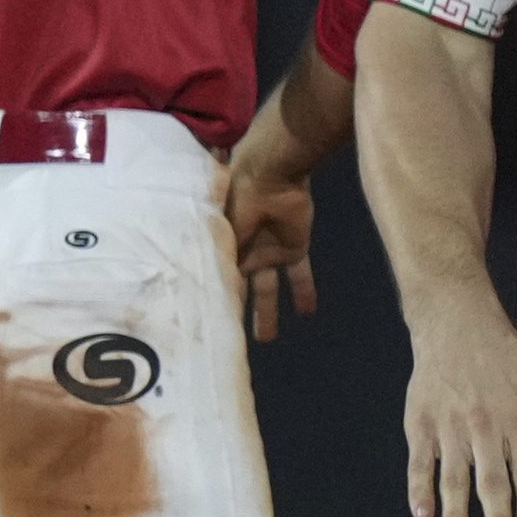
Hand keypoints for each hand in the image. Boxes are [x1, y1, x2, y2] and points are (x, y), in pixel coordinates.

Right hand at [221, 137, 321, 345]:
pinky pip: (300, 276)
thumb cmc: (240, 196)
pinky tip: (308, 312)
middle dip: (237, 312)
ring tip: (266, 339)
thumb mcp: (223, 229)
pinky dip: (304, 293)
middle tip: (235, 341)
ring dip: (268, 314)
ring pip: (268, 290)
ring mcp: (268, 252)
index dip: (213, 297)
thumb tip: (216, 293)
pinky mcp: (294, 250)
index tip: (208, 323)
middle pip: (240, 289)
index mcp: (220, 244)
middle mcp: (242, 252)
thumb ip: (222, 259)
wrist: (273, 175)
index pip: (216, 276)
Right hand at [399, 306, 516, 516]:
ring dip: (455, 512)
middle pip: (491, 480)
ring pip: (453, 476)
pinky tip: (422, 513)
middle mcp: (485, 427)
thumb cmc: (504, 354)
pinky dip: (419, 488)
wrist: (455, 321)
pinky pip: (419, 461)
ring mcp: (450, 426)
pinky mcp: (421, 423)